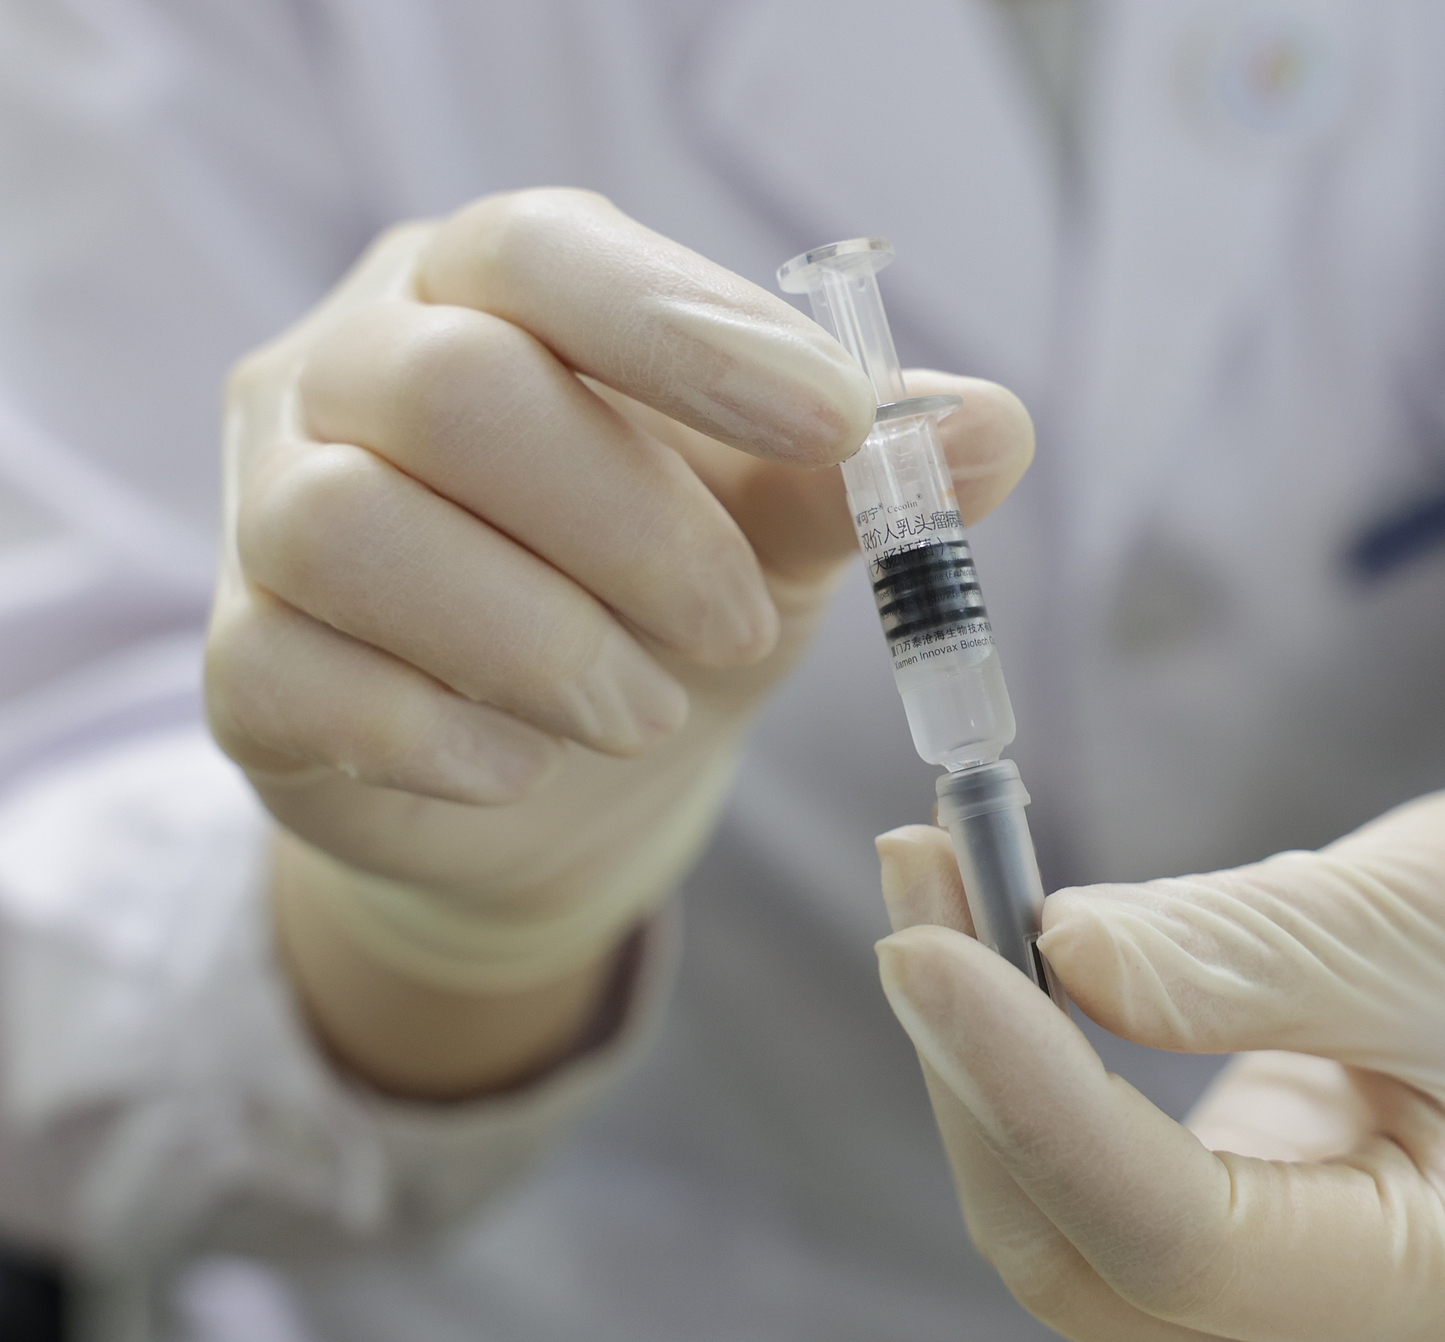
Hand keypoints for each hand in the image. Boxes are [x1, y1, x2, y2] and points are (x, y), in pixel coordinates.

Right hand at [205, 190, 1031, 1083]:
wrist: (558, 781)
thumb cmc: (667, 603)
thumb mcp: (776, 533)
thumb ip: (862, 480)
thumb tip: (1001, 425)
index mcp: (489, 289)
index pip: (547, 253)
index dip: (691, 332)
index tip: (839, 426)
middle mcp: (350, 366)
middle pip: (451, 388)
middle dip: (629, 523)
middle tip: (734, 625)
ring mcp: (270, 508)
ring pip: (350, 527)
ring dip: (536, 637)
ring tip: (647, 713)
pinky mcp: (239, 661)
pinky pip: (287, 670)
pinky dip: (436, 731)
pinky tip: (523, 764)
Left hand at [874, 749, 1444, 1341]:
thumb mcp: (1426, 915)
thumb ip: (1238, 956)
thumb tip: (1050, 953)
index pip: (1184, 1242)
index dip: (1033, 1096)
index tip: (924, 946)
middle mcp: (1369, 1339)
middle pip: (1093, 1262)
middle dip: (981, 1077)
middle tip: (918, 887)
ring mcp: (1297, 1306)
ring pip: (1069, 1235)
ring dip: (979, 1066)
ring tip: (935, 884)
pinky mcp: (1241, 1244)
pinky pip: (1092, 1186)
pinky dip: (1024, 1068)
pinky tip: (988, 950)